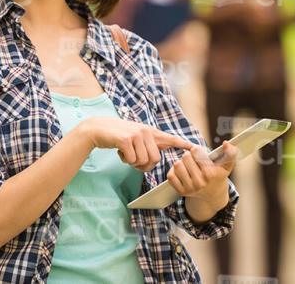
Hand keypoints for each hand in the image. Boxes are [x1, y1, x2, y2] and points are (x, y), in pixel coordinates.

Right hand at [79, 117, 193, 171]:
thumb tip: (154, 161)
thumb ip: (147, 146)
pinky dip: (125, 160)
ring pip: (143, 162)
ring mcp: (136, 134)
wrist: (98, 129)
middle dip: (143, 165)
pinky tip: (119, 151)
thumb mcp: (135, 139)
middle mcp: (146, 131)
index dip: (182, 144)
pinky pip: (132, 160)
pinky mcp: (126, 139)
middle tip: (132, 159)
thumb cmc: (117, 137)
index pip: (170, 138)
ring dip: (133, 163)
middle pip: (154, 160)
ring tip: (125, 153)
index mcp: (150, 132)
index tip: (195, 148)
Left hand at [167, 141, 237, 208]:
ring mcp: (190, 188)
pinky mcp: (181, 192)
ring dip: (181, 163)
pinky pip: (170, 175)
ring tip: (188, 165)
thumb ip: (230, 153)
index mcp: (210, 174)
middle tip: (194, 160)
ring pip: (176, 165)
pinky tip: (182, 171)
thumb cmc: (218, 175)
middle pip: (185, 157)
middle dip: (189, 155)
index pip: (195, 151)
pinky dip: (174, 171)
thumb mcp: (227, 165)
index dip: (197, 150)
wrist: (213, 195)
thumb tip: (226, 143)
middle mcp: (200, 182)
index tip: (200, 153)